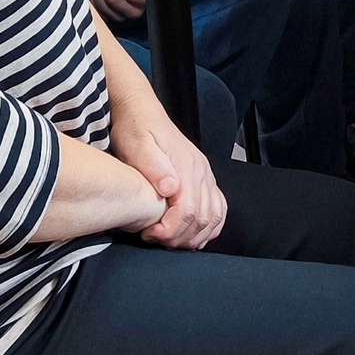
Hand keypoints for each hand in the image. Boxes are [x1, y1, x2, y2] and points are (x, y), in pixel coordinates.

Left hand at [111, 106, 227, 250]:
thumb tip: (170, 188)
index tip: (150, 234)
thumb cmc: (136, 130)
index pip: (188, 211)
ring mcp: (205, 176)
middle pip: (202, 219)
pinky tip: (194, 234)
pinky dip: (210, 227)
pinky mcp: (203, 179)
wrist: (142, 114)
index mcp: (186, 167)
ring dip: (195, 236)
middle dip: (180, 238)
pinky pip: (218, 208)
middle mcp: (201, 172)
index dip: (170, 230)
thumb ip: (154, 166)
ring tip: (172, 241)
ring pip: (214, 217)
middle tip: (156, 240)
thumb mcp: (137, 145)